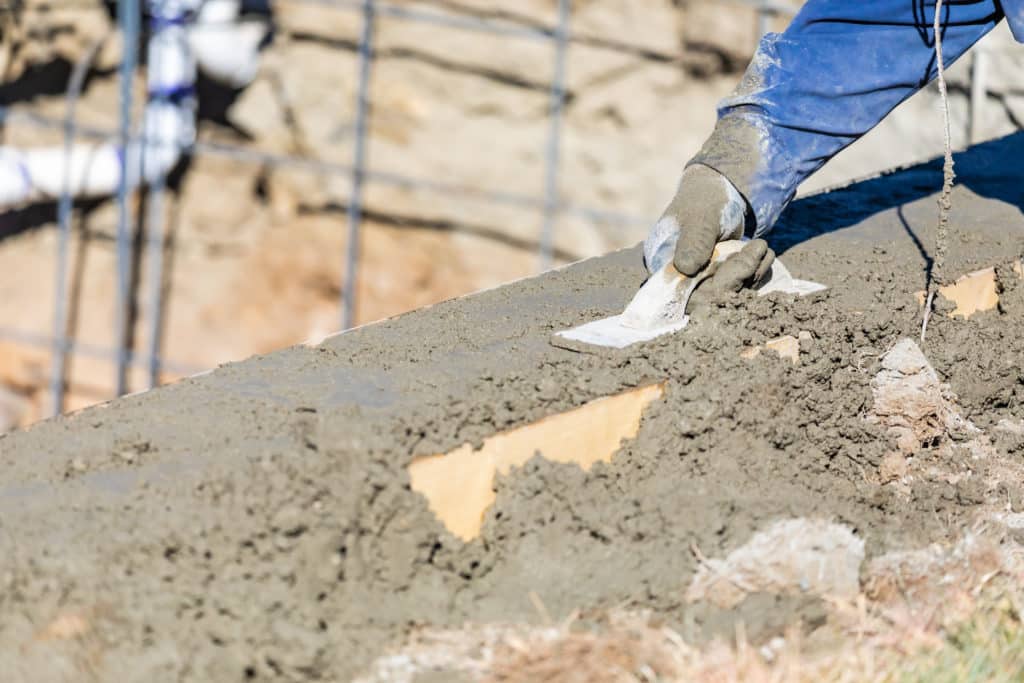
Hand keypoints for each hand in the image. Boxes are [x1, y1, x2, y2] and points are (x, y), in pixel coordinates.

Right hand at [643, 164, 773, 291]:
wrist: (718, 191)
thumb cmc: (703, 200)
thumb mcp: (700, 217)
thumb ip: (695, 240)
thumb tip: (686, 268)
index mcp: (663, 265)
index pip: (682, 293)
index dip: (713, 289)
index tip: (744, 266)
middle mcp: (679, 279)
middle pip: (707, 297)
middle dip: (738, 279)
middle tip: (760, 250)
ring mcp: (700, 281)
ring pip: (726, 293)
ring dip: (750, 275)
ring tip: (763, 248)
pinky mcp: (718, 279)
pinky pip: (737, 287)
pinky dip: (754, 273)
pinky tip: (765, 254)